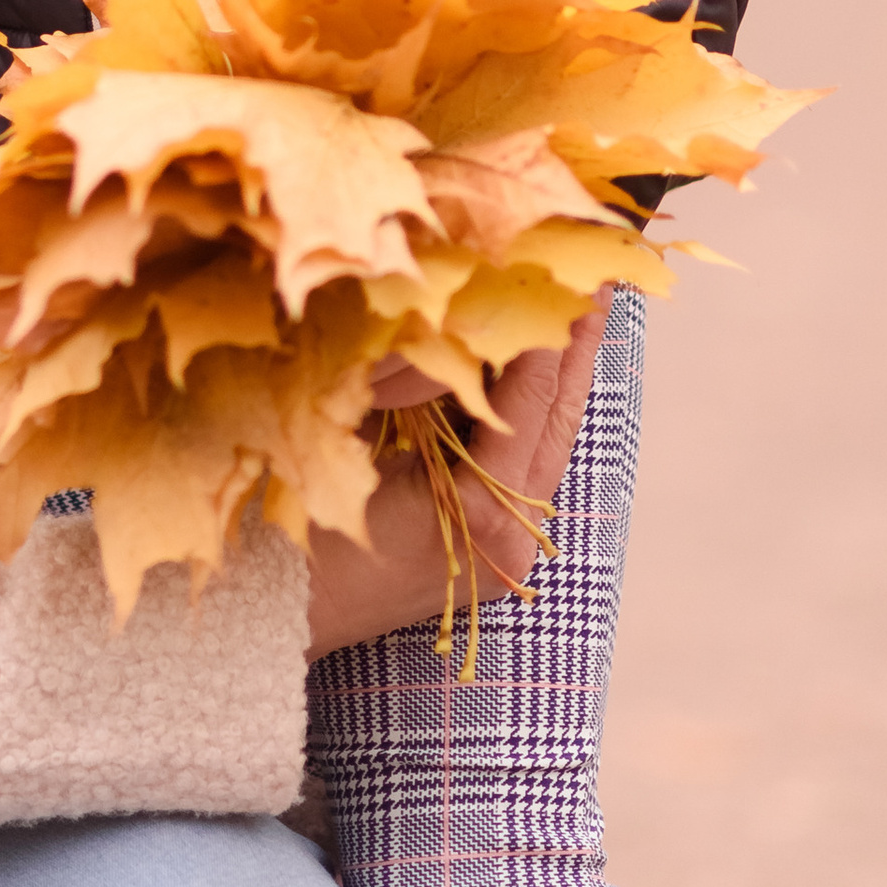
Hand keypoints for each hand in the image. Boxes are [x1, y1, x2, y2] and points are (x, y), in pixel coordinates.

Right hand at [304, 304, 606, 657]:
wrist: (289, 614)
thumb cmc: (305, 526)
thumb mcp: (350, 438)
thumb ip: (404, 381)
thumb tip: (445, 311)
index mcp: (480, 506)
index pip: (529, 396)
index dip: (545, 328)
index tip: (561, 272)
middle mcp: (512, 534)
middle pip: (561, 421)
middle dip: (577, 347)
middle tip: (598, 281)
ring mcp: (511, 553)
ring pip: (552, 446)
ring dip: (562, 379)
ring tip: (579, 313)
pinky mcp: (500, 555)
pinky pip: (528, 468)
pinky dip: (534, 415)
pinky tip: (535, 374)